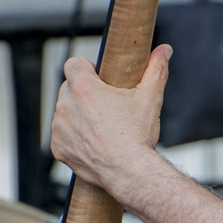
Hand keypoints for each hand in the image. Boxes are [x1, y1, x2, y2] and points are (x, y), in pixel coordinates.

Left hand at [50, 44, 171, 190]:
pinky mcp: (58, 148)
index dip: (86, 68)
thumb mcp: (150, 98)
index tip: (98, 78)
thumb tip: (164, 50)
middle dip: (83, 93)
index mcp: (83, 88)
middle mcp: (65, 106)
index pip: (73, 64)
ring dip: (77, 115)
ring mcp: (59, 128)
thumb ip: (156, 69)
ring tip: (101, 127)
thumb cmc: (137, 137)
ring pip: (64, 112)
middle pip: (69, 88)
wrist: (130, 172)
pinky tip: (93, 143)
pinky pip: (62, 136)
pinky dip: (73, 138)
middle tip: (105, 106)